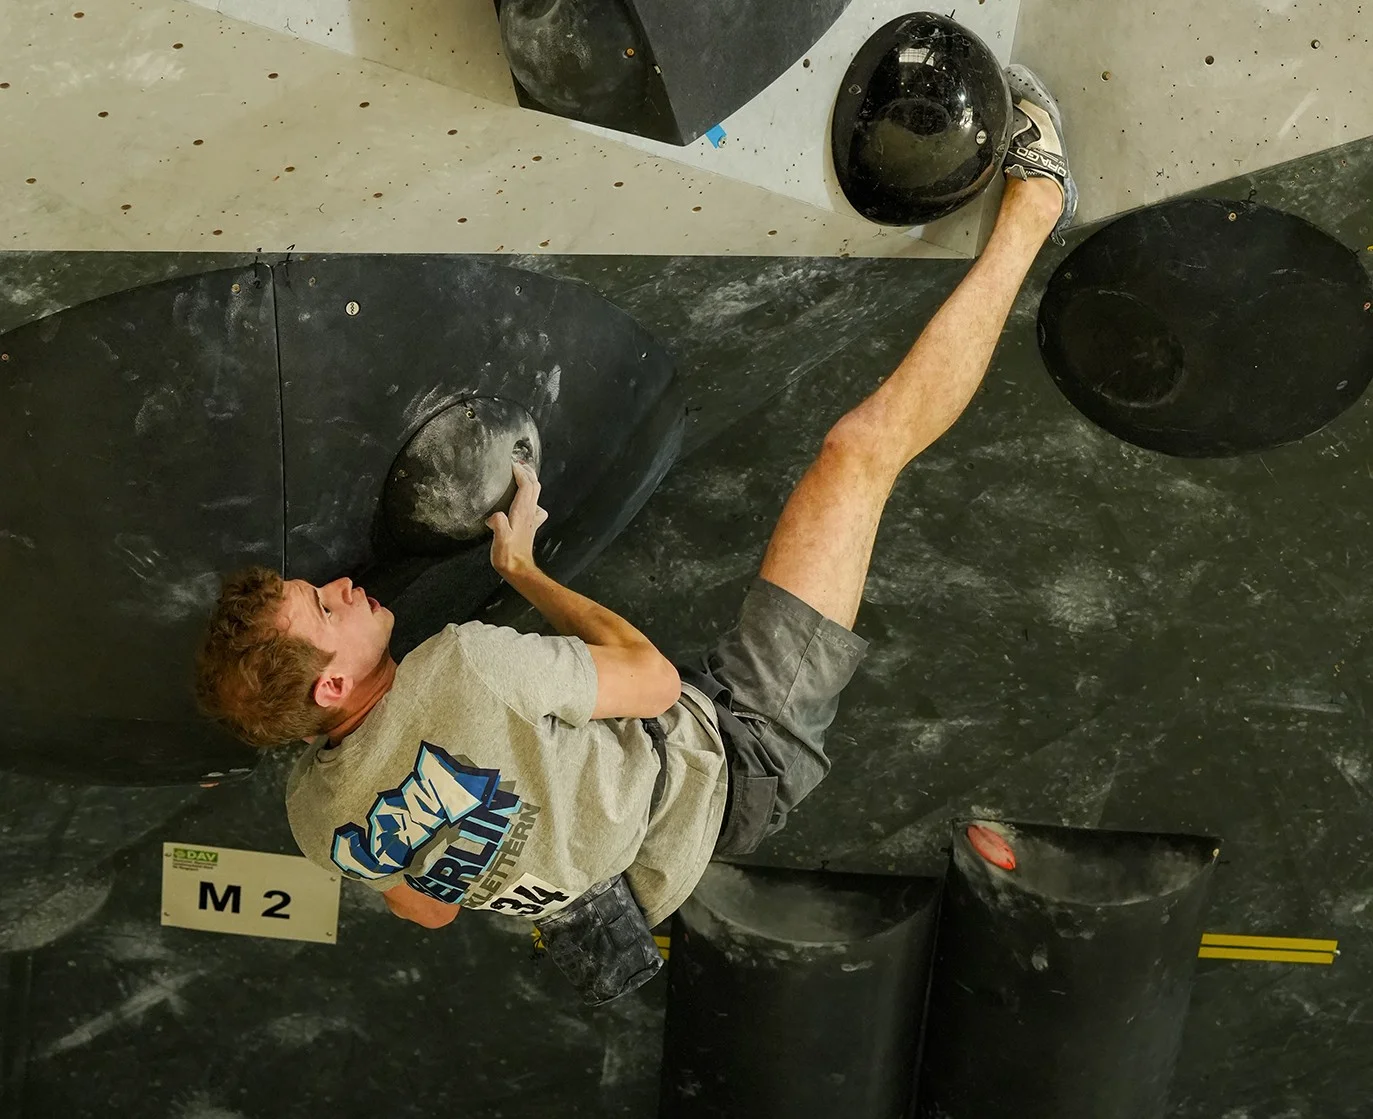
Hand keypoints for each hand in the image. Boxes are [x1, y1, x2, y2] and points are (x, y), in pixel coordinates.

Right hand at [487, 462, 548, 578]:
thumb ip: (499, 525)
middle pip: (534, 486)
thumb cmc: (508, 555)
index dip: (520, 472)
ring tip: (521, 474)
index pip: (526, 486)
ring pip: (536, 493)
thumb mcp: (500, 540)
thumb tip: (495, 515)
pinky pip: (535, 505)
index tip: (510, 464)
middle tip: (518, 463)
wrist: (519, 569)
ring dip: (530, 481)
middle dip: (528, 472)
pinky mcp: (531, 524)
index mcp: (522, 512)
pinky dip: (531, 495)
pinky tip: (524, 499)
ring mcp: (532, 518)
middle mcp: (530, 512)